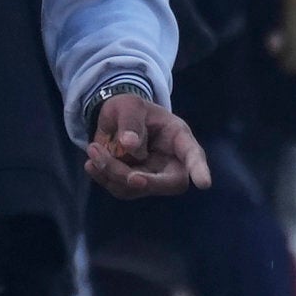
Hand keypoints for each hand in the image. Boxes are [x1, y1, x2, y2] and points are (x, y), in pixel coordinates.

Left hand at [85, 95, 210, 198]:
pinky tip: (92, 163)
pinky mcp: (135, 184)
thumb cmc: (129, 108)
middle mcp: (171, 161)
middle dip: (142, 180)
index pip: (193, 154)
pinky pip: (121, 190)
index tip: (203, 183)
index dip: (199, 169)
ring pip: (138, 188)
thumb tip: (130, 145)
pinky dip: (103, 177)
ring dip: (112, 172)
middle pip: (170, 182)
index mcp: (178, 137)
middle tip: (124, 174)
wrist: (113, 119)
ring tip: (93, 149)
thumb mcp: (129, 105)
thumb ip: (130, 121)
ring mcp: (154, 176)